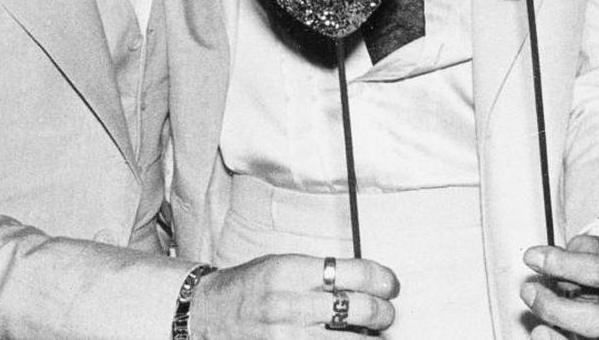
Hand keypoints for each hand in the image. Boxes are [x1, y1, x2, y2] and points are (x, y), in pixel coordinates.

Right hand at [190, 253, 398, 338]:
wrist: (208, 314)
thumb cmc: (249, 286)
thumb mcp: (284, 265)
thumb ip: (321, 274)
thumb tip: (367, 283)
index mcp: (292, 270)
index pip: (354, 273)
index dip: (382, 280)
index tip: (390, 285)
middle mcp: (290, 304)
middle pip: (358, 309)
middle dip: (383, 312)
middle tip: (386, 312)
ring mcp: (286, 336)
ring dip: (370, 339)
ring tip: (375, 334)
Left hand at [521, 234, 598, 338]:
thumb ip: (575, 252)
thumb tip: (544, 263)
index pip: (597, 272)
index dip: (562, 264)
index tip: (533, 257)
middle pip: (597, 321)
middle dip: (556, 309)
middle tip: (528, 291)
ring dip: (558, 338)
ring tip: (536, 328)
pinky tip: (543, 335)